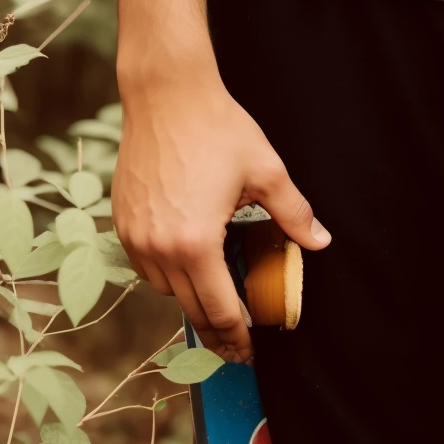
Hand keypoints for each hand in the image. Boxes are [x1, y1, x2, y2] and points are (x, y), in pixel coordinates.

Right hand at [113, 62, 330, 364]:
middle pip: (189, 307)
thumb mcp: (266, 171)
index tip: (248, 349)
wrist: (167, 94)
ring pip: (164, 287)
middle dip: (214, 327)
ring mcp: (135, 235)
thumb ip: (294, 213)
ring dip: (189, 294)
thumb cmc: (217, 127)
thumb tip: (321, 241)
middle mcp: (159, 248)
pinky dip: (164, 270)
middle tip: (233, 341)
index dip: (235, 335)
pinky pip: (144, 263)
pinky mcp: (121, 220)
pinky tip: (185, 258)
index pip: (218, 309)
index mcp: (197, 243)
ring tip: (214, 289)